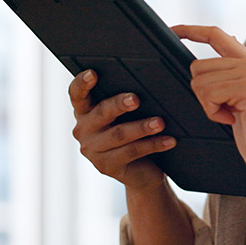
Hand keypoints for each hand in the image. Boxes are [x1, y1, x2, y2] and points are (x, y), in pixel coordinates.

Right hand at [68, 70, 176, 189]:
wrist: (140, 171)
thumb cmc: (133, 133)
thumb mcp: (125, 115)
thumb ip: (126, 100)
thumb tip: (145, 84)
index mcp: (84, 111)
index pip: (77, 94)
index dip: (82, 83)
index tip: (92, 73)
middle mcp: (83, 130)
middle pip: (101, 113)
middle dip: (119, 104)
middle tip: (135, 99)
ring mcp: (93, 150)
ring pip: (119, 134)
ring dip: (142, 127)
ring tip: (160, 122)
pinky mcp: (106, 166)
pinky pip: (132, 152)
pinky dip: (153, 144)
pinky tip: (168, 140)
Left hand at [175, 25, 245, 187]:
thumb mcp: (242, 99)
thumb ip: (231, 74)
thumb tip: (220, 49)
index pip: (216, 35)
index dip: (191, 30)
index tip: (173, 31)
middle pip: (198, 65)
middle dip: (202, 94)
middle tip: (226, 111)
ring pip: (200, 81)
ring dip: (208, 105)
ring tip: (232, 116)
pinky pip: (208, 94)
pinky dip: (213, 112)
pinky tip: (232, 120)